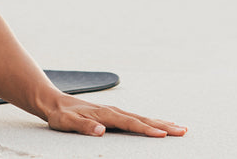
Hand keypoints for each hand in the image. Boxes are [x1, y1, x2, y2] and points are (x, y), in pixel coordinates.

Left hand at [44, 93, 188, 137]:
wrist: (54, 102)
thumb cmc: (60, 115)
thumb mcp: (67, 123)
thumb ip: (83, 126)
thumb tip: (101, 130)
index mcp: (105, 114)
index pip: (130, 123)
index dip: (147, 129)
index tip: (163, 134)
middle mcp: (113, 111)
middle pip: (142, 119)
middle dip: (163, 125)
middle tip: (183, 131)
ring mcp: (114, 111)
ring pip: (142, 117)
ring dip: (161, 122)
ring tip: (179, 127)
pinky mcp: (114, 114)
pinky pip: (137, 118)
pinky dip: (151, 121)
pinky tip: (159, 124)